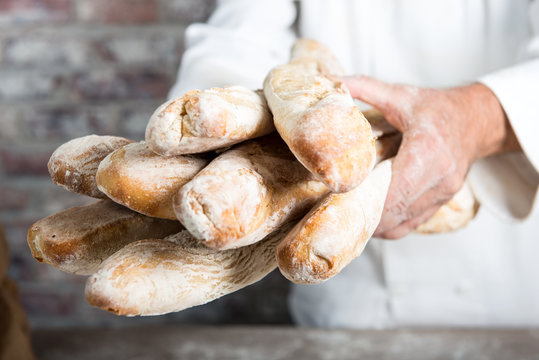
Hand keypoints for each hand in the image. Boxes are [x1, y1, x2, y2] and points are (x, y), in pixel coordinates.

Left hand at [339, 75, 518, 238]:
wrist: (476, 120)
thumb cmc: (437, 108)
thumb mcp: (402, 95)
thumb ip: (366, 88)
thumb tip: (332, 81)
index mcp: (428, 149)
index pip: (396, 189)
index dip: (367, 202)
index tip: (339, 201)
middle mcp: (440, 176)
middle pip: (395, 211)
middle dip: (364, 216)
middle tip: (335, 212)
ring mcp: (443, 192)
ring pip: (402, 223)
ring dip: (374, 224)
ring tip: (348, 217)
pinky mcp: (442, 201)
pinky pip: (411, 224)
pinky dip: (388, 226)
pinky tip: (370, 219)